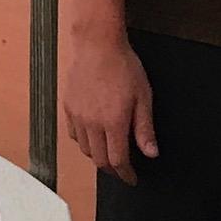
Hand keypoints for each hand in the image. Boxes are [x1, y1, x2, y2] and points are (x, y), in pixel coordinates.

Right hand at [63, 33, 157, 183]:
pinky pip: (73, 134)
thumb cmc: (123, 65)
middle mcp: (92, 124)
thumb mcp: (143, 96)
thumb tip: (151, 153)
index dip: (125, 174)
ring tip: (108, 151)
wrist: (97, 42)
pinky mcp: (68, 106)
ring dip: (97, 155)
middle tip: (122, 168)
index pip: (118, 161)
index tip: (132, 178)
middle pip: (100, 160)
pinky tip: (92, 134)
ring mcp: (78, 116)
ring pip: (85, 149)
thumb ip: (145, 128)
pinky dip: (83, 141)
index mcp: (113, 123)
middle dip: (112, 169)